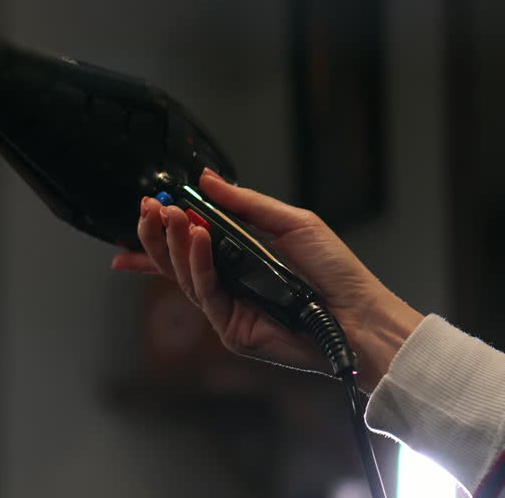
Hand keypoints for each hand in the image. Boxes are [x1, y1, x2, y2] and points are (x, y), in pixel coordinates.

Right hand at [110, 168, 422, 391]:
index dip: (161, 231)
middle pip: (175, 260)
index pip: (187, 244)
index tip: (149, 208)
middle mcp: (227, 284)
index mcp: (237, 259)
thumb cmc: (336, 271)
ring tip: (171, 216)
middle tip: (149, 207)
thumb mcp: (291, 222)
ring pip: (182, 275)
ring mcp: (226, 308)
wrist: (360, 312)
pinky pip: (204, 292)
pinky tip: (197, 238)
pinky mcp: (231, 328)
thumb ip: (245, 203)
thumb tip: (207, 180)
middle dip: (156, 233)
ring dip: (173, 242)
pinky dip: (197, 263)